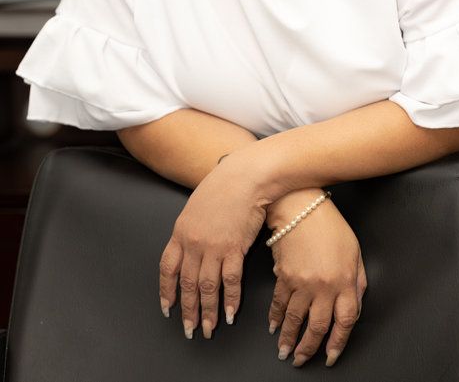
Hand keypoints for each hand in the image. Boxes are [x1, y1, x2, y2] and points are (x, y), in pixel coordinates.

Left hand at [159, 158, 266, 338]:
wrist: (244, 176)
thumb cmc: (223, 184)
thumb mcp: (196, 205)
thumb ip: (191, 226)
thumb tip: (190, 243)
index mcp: (180, 232)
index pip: (167, 269)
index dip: (167, 291)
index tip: (168, 308)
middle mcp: (193, 243)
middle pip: (187, 283)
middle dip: (188, 310)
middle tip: (190, 329)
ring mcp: (213, 247)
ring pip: (207, 287)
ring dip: (208, 311)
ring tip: (209, 329)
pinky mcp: (234, 249)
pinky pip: (230, 281)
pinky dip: (230, 300)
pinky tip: (230, 313)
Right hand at [267, 190, 366, 367]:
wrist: (302, 205)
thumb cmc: (330, 225)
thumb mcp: (354, 252)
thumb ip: (358, 281)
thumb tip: (355, 304)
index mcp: (345, 281)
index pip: (345, 322)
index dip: (338, 343)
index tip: (331, 356)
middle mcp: (324, 286)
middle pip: (318, 327)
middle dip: (309, 348)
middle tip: (301, 360)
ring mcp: (302, 282)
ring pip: (296, 319)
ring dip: (289, 339)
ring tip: (285, 352)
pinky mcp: (283, 275)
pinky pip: (279, 303)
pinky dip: (275, 317)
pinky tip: (274, 326)